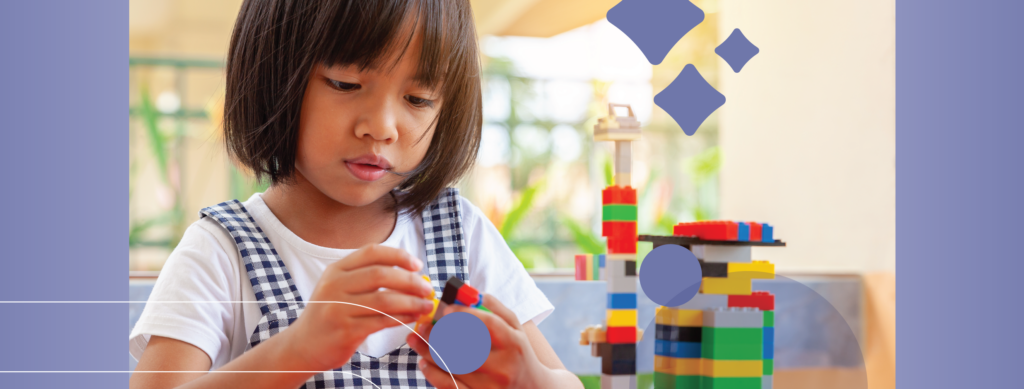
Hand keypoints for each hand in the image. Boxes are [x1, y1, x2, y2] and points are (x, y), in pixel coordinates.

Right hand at [285, 244, 436, 371]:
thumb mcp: (339, 288)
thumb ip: (366, 278)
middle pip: (381, 275)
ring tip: (426, 305)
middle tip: (427, 288)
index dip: (398, 256)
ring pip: (384, 300)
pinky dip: (402, 318)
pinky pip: (381, 321)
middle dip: (410, 281)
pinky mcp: (345, 330)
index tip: (417, 264)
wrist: (303, 345)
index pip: (371, 253)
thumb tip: (410, 275)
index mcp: (336, 270)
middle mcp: (335, 285)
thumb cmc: (330, 314)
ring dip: (411, 302)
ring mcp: (338, 308)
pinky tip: (412, 318)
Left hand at [406, 294, 554, 388]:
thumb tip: (468, 292)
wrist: (533, 388)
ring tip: (416, 340)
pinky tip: (424, 362)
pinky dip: (433, 374)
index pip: (488, 325)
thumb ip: (494, 308)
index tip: (444, 309)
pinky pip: (450, 387)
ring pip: (451, 369)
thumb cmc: (519, 352)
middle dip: (436, 335)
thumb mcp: (515, 327)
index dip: (464, 315)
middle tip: (422, 326)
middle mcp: (502, 367)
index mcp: (513, 343)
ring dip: (428, 353)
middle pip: (464, 349)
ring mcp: (490, 387)